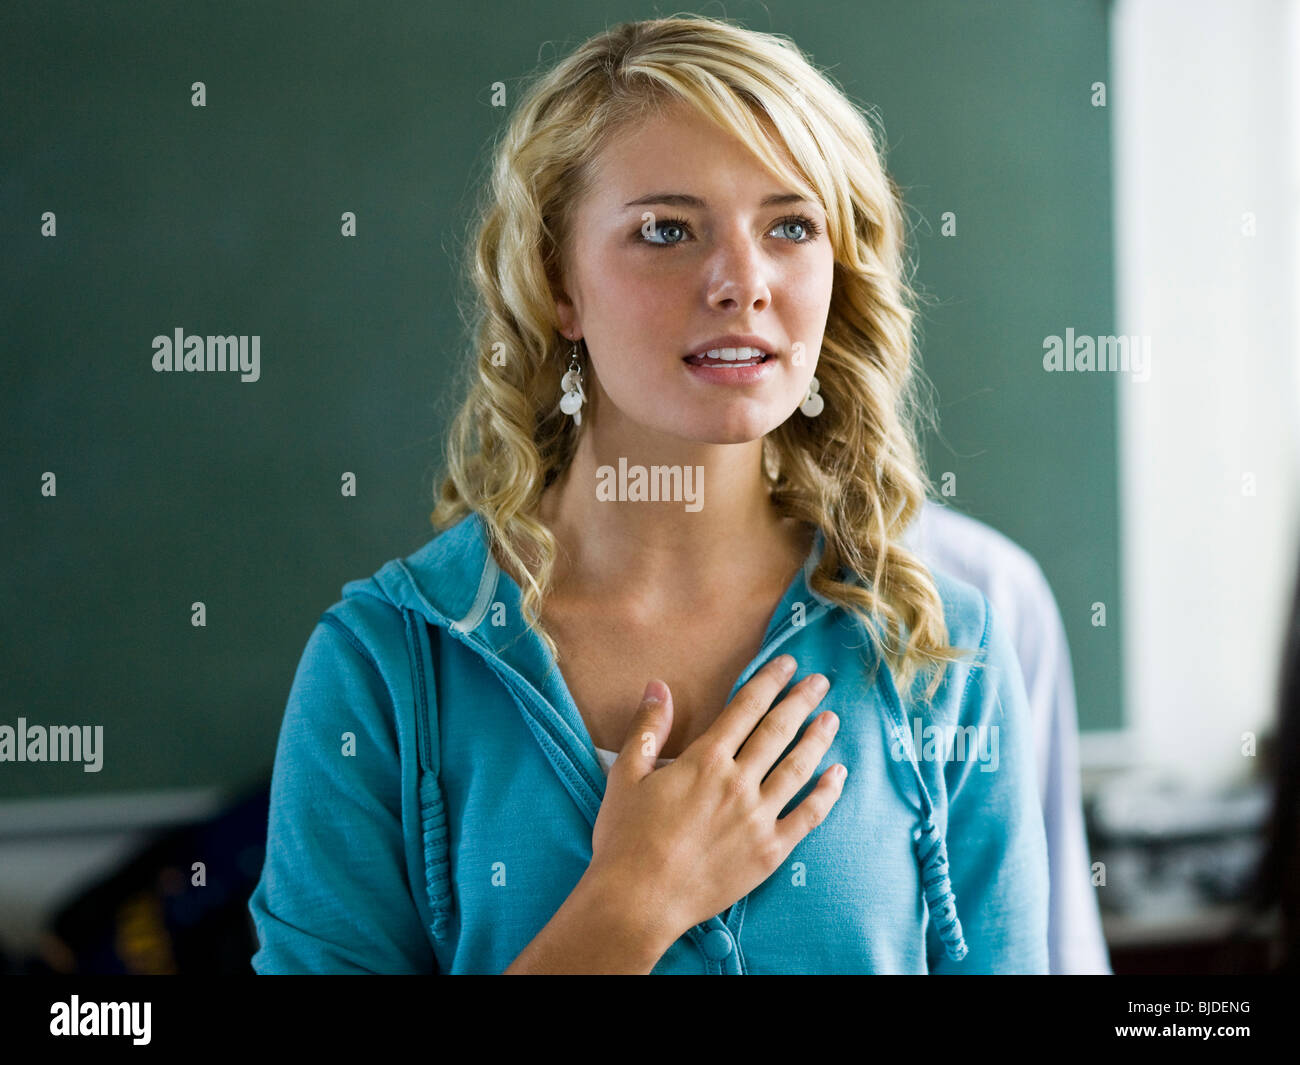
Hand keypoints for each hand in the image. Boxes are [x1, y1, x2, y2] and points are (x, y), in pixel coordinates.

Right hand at [587, 653, 844, 940]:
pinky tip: (838, 775)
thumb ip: (648, 728)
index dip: (769, 681)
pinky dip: (826, 794)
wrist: (637, 901)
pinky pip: (808, 817)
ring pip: (798, 768)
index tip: (787, 664)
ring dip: (817, 740)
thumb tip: (660, 686)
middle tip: (820, 682)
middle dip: (800, 701)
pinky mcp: (770, 852)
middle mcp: (737, 783)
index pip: (745, 708)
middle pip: (778, 731)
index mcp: (704, 761)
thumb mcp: (625, 775)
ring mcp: (758, 818)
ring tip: (831, 719)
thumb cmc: (625, 839)